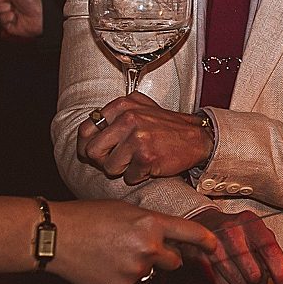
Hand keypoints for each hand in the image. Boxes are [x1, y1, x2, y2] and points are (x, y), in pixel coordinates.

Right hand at [49, 200, 216, 283]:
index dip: (206, 241)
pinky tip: (102, 265)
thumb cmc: (87, 217)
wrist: (57, 236)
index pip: (189, 233)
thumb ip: (147, 225)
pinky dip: (120, 277)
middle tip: (139, 249)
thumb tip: (161, 239)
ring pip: (148, 272)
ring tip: (110, 253)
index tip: (215, 247)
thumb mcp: (124, 211)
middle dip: (165, 258)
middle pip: (174, 261)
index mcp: (151, 223)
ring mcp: (136, 270)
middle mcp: (149, 248)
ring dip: (137, 266)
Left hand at [77, 93, 214, 184]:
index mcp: (122, 105)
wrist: (197, 138)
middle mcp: (127, 118)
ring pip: (109, 167)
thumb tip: (88, 131)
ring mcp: (137, 137)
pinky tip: (149, 166)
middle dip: (102, 161)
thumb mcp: (140, 108)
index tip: (96, 152)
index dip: (87, 145)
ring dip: (122, 170)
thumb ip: (114, 114)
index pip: (85, 129)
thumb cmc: (166, 126)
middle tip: (117, 161)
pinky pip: (129, 177)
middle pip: (92, 151)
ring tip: (137, 162)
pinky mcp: (146, 157)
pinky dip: (138, 177)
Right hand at [189, 207, 282, 283]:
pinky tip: (227, 277)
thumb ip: (270, 250)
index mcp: (249, 222)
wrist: (202, 223)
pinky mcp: (199, 261)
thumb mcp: (255, 231)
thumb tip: (280, 276)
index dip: (280, 273)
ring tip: (240, 274)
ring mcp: (213, 247)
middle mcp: (231, 232)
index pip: (270, 250)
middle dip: (259, 282)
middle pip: (254, 274)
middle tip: (257, 279)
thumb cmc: (235, 231)